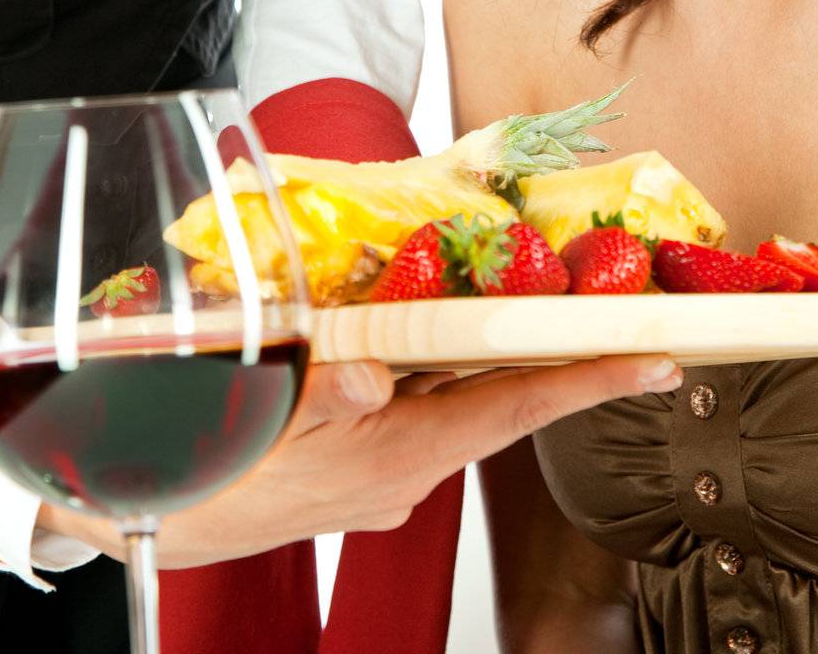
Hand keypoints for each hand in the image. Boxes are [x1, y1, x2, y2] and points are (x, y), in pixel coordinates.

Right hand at [37, 353, 681, 565]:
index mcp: (405, 452)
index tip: (661, 356)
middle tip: (611, 305)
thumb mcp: (265, 417)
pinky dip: (430, 368)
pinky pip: (417, 403)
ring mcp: (391, 471)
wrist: (156, 518)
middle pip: (503, 394)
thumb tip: (373, 373)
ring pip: (456, 396)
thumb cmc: (214, 466)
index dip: (595, 377)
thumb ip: (325, 390)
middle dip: (555, 351)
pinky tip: (409, 334)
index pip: (522, 405)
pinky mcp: (365, 466)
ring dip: (486, 354)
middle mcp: (412, 465)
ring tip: (516, 299)